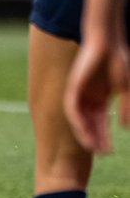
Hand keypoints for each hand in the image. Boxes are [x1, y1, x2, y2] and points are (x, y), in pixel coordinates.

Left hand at [65, 33, 129, 153]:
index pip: (100, 123)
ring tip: (93, 148)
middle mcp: (88, 98)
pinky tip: (83, 131)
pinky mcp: (73, 86)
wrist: (107, 42)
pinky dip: (77, 120)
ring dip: (85, 133)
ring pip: (79, 119)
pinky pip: (72, 108)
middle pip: (90, 124)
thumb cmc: (118, 61)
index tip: (109, 152)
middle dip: (96, 139)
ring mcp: (80, 93)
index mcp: (100, 99)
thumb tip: (126, 128)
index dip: (104, 137)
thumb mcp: (125, 88)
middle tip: (102, 155)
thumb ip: (127, 107)